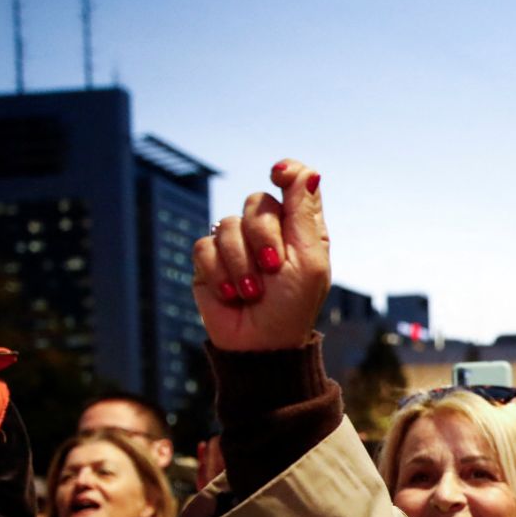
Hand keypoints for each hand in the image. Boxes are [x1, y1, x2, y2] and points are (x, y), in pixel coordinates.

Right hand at [191, 158, 329, 351]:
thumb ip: (304, 215)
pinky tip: (232, 294)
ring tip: (252, 292)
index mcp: (299, 228)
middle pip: (257, 202)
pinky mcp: (209, 260)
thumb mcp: (309, 261)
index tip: (278, 175)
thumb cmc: (292, 307)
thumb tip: (310, 171)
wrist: (261, 344)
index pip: (293, 182)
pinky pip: (205, 247)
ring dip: (242, 263)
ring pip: (227, 225)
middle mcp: (267, 230)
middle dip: (263, 236)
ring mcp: (236, 243)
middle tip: (272, 269)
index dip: (286, 173)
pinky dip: (220, 274)